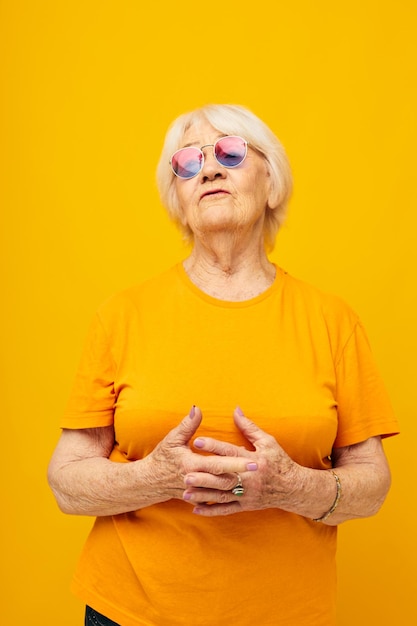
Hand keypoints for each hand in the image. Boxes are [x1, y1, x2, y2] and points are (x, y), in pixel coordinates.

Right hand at [145, 406, 257, 502]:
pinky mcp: (197, 498)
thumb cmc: (162, 457)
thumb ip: (187, 425)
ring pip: (222, 493)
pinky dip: (227, 497)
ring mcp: (197, 492)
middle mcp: (196, 480)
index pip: (219, 464)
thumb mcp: (172, 439)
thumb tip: (198, 409)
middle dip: (243, 476)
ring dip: (237, 486)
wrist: (150, 481)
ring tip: (252, 478)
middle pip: (225, 481)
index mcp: (191, 464)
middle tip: (259, 469)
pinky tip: (238, 491)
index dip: (237, 463)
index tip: (253, 461)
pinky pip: (215, 502)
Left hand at [182, 407, 300, 515]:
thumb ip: (249, 427)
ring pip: (221, 496)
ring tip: (185, 493)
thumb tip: (236, 410)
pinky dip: (211, 510)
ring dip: (203, 495)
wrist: (293, 488)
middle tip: (185, 473)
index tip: (197, 441)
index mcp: (254, 461)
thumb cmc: (279, 461)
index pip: (230, 452)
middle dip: (204, 476)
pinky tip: (196, 509)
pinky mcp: (246, 506)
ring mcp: (247, 495)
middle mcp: (250, 479)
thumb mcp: (267, 441)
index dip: (214, 446)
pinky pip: (226, 510)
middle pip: (223, 477)